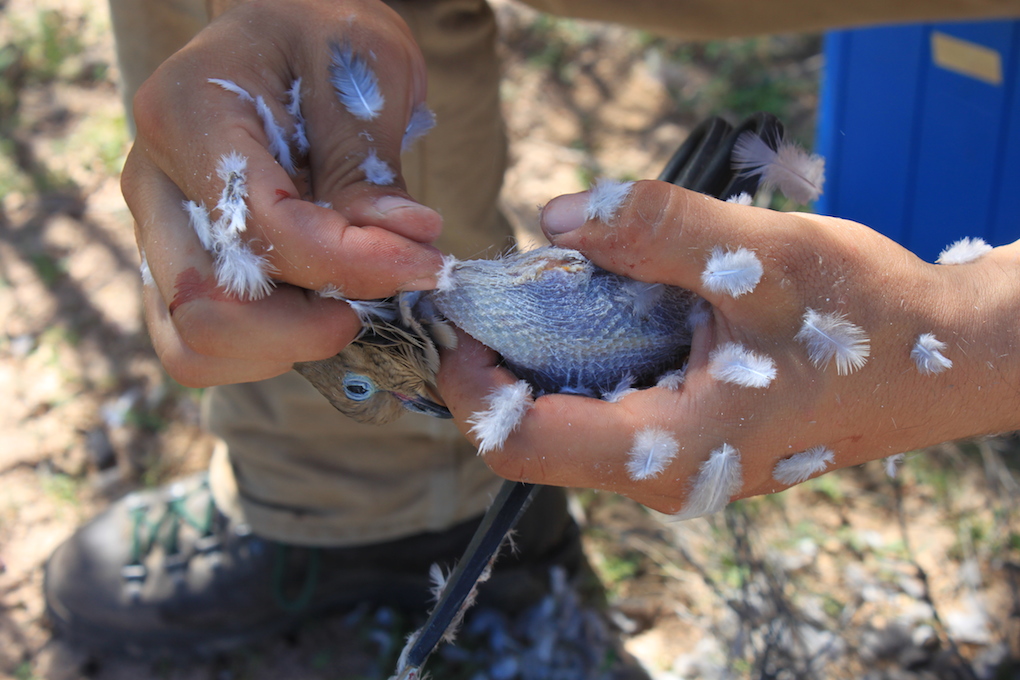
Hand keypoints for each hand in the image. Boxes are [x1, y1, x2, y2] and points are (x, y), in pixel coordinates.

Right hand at [125, 0, 443, 385]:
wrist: (290, 32)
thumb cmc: (326, 38)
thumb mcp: (367, 74)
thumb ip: (371, 170)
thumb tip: (405, 249)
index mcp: (190, 114)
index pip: (263, 226)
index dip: (351, 263)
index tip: (426, 263)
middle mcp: (153, 180)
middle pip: (206, 306)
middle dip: (308, 326)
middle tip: (384, 300)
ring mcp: (159, 230)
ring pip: (192, 343)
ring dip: (283, 348)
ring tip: (350, 309)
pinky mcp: (178, 266)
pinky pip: (199, 346)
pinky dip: (264, 353)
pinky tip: (321, 315)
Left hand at [437, 181, 1019, 514]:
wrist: (944, 361)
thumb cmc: (865, 320)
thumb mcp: (759, 257)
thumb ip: (654, 230)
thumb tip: (557, 216)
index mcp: (666, 451)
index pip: (520, 440)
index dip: (468, 382)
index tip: (457, 316)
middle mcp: (664, 474)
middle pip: (538, 433)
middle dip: (505, 362)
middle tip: (506, 285)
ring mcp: (681, 463)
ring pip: (576, 419)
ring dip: (551, 354)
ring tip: (564, 283)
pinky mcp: (697, 440)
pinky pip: (617, 407)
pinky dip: (595, 356)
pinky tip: (620, 304)